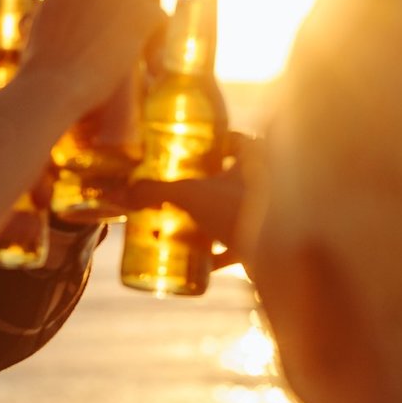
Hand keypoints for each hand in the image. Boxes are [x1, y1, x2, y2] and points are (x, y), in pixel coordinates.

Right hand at [20, 0, 164, 113]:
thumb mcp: (41, 16)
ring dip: (149, 11)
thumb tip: (59, 5)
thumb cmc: (42, 62)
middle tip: (136, 12)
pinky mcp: (143, 12)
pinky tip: (148, 56)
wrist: (53, 84)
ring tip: (137, 41)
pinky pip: (161, 15)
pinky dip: (158, 35)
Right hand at [113, 132, 256, 266]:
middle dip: (211, 183)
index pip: (237, 140)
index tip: (193, 151)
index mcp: (257, 157)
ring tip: (189, 222)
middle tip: (184, 188)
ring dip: (216, 217)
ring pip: (238, 210)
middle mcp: (269, 181)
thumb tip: (123, 193)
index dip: (216, 143)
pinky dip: (223, 252)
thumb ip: (156, 192)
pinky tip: (204, 262)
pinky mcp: (268, 240)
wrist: (278, 255)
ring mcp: (270, 212)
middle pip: (235, 176)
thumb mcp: (191, 195)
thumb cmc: (240, 210)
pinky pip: (242, 243)